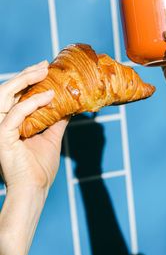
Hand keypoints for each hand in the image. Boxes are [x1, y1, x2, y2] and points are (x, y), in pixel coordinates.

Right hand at [0, 61, 67, 191]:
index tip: (46, 69)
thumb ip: (56, 120)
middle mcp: (2, 122)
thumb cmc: (40, 167)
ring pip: (6, 95)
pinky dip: (32, 103)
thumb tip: (69, 105)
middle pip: (9, 90)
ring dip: (25, 80)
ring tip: (44, 71)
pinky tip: (49, 96)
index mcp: (11, 122)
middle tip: (44, 65)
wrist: (35, 189)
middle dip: (27, 75)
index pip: (16, 95)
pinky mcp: (1, 136)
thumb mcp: (51, 137)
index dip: (29, 80)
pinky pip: (16, 113)